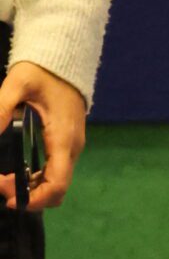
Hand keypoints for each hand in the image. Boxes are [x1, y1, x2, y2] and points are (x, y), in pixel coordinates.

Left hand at [0, 59, 85, 210]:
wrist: (64, 59)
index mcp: (63, 139)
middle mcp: (71, 149)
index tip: (10, 198)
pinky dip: (35, 178)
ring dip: (31, 188)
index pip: (57, 184)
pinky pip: (54, 171)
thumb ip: (1, 108)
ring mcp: (71, 147)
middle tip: (0, 184)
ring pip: (55, 183)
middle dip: (28, 195)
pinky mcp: (66, 144)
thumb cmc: (43, 70)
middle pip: (56, 189)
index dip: (35, 199)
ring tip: (3, 180)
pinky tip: (16, 172)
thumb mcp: (17, 84)